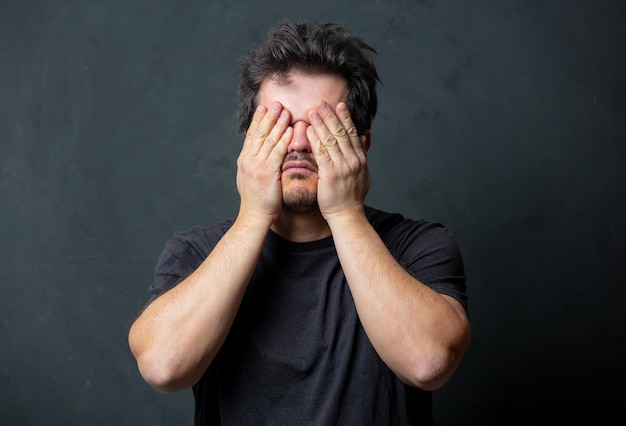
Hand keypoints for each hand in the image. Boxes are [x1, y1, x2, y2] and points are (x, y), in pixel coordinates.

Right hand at [236, 102, 291, 222]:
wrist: (254, 216)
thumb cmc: (256, 199)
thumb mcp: (250, 176)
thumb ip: (253, 161)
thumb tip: (255, 150)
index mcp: (244, 159)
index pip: (251, 135)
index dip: (258, 120)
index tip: (264, 107)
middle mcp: (248, 160)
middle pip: (259, 133)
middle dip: (268, 117)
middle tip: (276, 103)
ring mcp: (256, 166)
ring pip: (268, 140)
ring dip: (277, 124)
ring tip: (285, 111)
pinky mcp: (267, 173)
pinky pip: (276, 153)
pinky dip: (283, 141)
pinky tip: (289, 132)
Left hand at [306, 102, 370, 218]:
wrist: (347, 215)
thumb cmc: (351, 196)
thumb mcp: (363, 173)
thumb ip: (363, 153)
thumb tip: (367, 135)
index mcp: (360, 159)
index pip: (353, 133)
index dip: (346, 118)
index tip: (340, 105)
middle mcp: (353, 161)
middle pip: (342, 133)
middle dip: (332, 116)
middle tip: (323, 103)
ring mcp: (343, 167)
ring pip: (331, 140)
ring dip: (321, 124)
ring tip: (313, 111)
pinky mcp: (331, 174)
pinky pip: (322, 153)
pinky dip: (316, 140)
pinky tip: (309, 130)